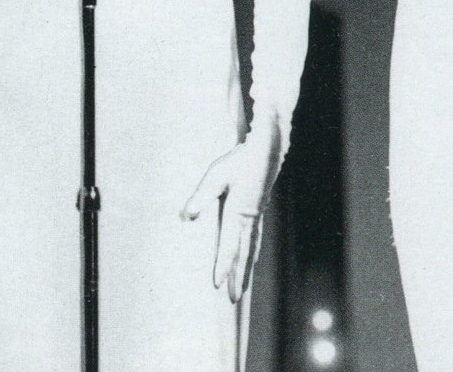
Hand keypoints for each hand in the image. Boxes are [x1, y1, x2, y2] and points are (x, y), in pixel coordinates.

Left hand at [181, 137, 283, 301]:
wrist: (266, 152)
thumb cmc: (238, 163)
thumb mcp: (215, 176)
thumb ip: (201, 197)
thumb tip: (187, 216)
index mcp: (237, 214)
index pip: (229, 247)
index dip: (223, 267)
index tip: (218, 286)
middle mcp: (248, 220)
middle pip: (243, 255)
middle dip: (238, 278)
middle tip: (234, 300)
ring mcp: (255, 217)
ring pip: (251, 249)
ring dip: (246, 269)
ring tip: (243, 287)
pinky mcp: (257, 211)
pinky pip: (255, 239)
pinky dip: (253, 253)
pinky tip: (253, 258)